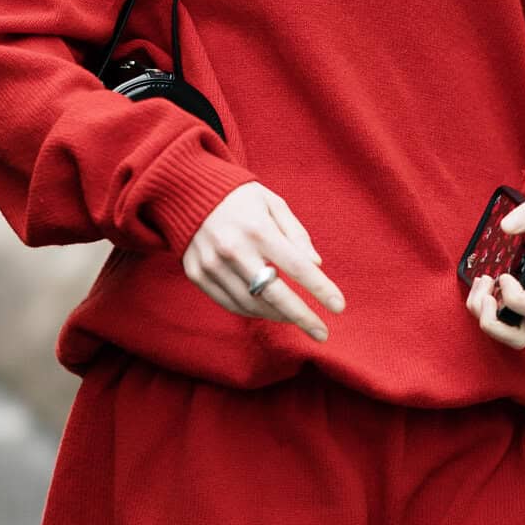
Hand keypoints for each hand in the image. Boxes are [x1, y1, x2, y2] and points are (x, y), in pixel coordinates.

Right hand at [183, 181, 344, 341]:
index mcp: (258, 229)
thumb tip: (316, 265)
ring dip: (278, 316)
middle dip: (302, 317)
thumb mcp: (273, 204)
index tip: (339, 307)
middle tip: (322, 333)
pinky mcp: (197, 274)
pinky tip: (268, 311)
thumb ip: (296, 234)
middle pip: (275, 295)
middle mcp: (233, 249)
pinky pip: (230, 304)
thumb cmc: (239, 198)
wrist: (185, 190)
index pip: (297, 266)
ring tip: (295, 317)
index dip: (320, 289)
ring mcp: (212, 264)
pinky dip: (252, 311)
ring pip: (252, 305)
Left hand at [464, 189, 524, 349]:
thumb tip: (506, 227)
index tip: (503, 275)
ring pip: (507, 334)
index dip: (515, 298)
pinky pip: (499, 321)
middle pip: (520, 337)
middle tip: (484, 296)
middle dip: (492, 323)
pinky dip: (482, 308)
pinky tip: (482, 282)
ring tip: (480, 286)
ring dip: (484, 317)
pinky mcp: (519, 303)